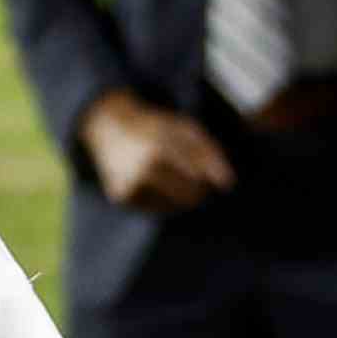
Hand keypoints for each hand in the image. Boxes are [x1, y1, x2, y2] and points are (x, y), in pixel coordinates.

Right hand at [76, 91, 235, 212]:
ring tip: (172, 178)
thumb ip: (210, 152)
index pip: (200, 176)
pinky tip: (154, 183)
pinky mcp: (121, 197)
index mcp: (162, 145)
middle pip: (190, 196)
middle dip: (198, 190)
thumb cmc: (156, 128)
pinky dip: (162, 201)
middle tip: (193, 178)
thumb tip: (227, 183)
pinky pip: (156, 209)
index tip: (204, 169)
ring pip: (174, 207)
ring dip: (182, 197)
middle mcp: (144, 166)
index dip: (208, 176)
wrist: (109, 128)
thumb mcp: (185, 128)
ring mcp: (130, 183)